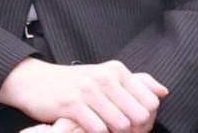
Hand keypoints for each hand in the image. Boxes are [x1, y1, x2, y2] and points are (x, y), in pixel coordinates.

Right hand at [0, 58, 167, 132]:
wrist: (34, 81)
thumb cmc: (73, 83)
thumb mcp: (105, 75)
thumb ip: (137, 82)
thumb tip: (163, 91)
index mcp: (116, 70)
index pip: (150, 101)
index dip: (146, 119)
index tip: (133, 124)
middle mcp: (104, 77)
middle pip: (139, 116)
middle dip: (133, 130)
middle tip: (120, 131)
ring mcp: (88, 90)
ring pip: (121, 124)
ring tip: (105, 130)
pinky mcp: (71, 105)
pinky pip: (98, 129)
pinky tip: (90, 129)